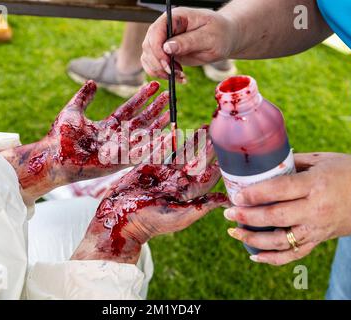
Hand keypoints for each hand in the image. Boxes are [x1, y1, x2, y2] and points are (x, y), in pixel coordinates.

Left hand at [1, 80, 169, 204]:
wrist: (53, 157)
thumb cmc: (59, 136)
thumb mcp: (73, 111)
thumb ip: (84, 97)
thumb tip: (93, 82)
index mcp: (107, 126)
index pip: (130, 109)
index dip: (142, 97)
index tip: (154, 84)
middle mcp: (116, 137)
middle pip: (141, 121)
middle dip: (155, 109)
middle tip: (169, 96)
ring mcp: (118, 150)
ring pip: (144, 136)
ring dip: (159, 125)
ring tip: (172, 114)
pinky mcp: (120, 162)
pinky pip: (141, 153)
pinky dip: (155, 146)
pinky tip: (166, 136)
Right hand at [72, 128, 228, 263]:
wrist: (120, 218)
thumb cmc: (150, 222)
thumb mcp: (179, 216)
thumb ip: (202, 207)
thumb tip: (228, 202)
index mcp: (187, 195)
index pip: (207, 177)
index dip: (218, 164)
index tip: (229, 152)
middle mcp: (177, 183)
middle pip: (196, 162)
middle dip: (207, 148)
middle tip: (218, 132)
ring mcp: (163, 174)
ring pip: (182, 154)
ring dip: (193, 141)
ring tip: (205, 128)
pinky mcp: (148, 167)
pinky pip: (162, 151)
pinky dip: (169, 141)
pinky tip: (178, 131)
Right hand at [141, 7, 235, 79]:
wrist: (224, 39)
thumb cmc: (220, 33)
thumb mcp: (209, 37)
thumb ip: (189, 41)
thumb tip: (167, 48)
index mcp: (175, 17)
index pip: (156, 31)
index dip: (157, 49)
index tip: (168, 64)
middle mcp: (165, 28)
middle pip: (148, 46)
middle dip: (158, 63)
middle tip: (174, 73)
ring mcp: (163, 41)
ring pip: (147, 57)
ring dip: (160, 71)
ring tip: (180, 76)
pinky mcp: (165, 54)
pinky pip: (153, 65)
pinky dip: (162, 74)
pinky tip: (177, 77)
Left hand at [224, 153, 350, 264]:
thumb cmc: (349, 172)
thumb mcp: (323, 159)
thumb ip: (294, 162)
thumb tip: (266, 163)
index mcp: (314, 184)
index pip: (279, 190)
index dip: (255, 195)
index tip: (236, 195)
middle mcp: (315, 209)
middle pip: (275, 217)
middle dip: (247, 217)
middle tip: (227, 213)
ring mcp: (317, 228)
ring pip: (281, 241)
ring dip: (253, 239)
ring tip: (233, 231)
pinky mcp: (319, 240)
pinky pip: (294, 255)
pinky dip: (273, 259)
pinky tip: (254, 256)